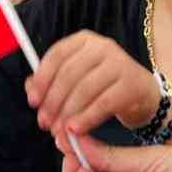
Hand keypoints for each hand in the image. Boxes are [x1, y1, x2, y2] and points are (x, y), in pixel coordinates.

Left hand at [27, 31, 160, 135]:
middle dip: (53, 101)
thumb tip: (30, 88)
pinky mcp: (132, 83)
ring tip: (59, 131)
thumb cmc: (103, 86)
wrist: (142, 94)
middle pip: (69, 73)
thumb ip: (52, 81)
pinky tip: (76, 130)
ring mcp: (119, 62)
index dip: (42, 79)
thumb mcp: (78, 79)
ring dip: (68, 113)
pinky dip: (87, 118)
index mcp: (84, 40)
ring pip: (85, 89)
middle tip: (45, 123)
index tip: (32, 102)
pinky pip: (104, 103)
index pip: (57, 55)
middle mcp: (102, 46)